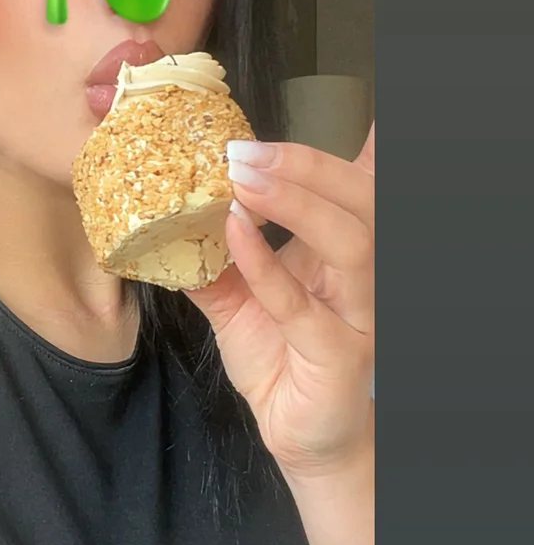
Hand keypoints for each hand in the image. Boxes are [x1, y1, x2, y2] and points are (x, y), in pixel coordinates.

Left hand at [184, 124, 374, 481]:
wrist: (301, 437)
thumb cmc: (282, 358)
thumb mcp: (239, 296)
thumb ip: (214, 254)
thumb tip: (168, 211)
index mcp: (350, 248)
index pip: (366, 185)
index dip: (375, 144)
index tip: (370, 107)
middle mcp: (367, 274)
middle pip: (363, 201)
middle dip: (308, 166)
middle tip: (247, 150)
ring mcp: (361, 315)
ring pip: (352, 244)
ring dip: (297, 203)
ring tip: (244, 180)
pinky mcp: (340, 356)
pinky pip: (305, 306)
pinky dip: (267, 265)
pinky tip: (236, 236)